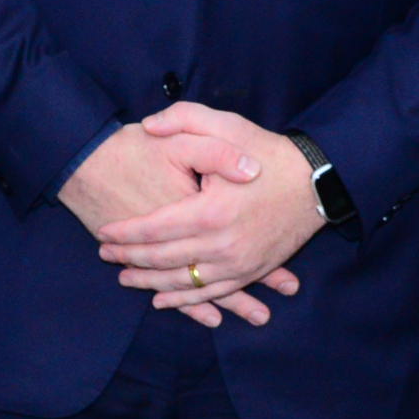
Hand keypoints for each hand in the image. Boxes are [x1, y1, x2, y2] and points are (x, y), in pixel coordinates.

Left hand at [93, 104, 322, 325]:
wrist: (314, 182)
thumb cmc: (267, 152)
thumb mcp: (226, 124)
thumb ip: (183, 118)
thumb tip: (149, 126)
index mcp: (210, 210)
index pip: (154, 229)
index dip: (125, 233)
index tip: (104, 232)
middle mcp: (221, 244)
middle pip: (163, 259)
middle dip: (129, 258)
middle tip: (105, 254)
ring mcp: (237, 263)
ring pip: (182, 282)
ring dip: (149, 283)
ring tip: (124, 278)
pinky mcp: (250, 272)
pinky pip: (210, 293)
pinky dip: (183, 300)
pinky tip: (162, 299)